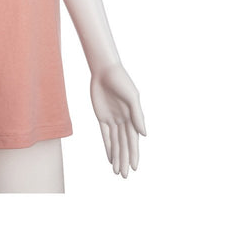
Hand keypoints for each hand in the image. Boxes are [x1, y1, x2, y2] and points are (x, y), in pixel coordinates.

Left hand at [90, 62, 146, 177]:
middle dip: (125, 160)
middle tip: (124, 176)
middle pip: (124, 145)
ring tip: (117, 171)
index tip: (135, 168)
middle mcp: (124, 120)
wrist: (104, 70)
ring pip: (115, 143)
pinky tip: (109, 158)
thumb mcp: (131, 97)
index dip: (134, 154)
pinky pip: (105, 135)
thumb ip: (137, 115)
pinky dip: (107, 147)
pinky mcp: (102, 116)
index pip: (133, 140)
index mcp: (132, 117)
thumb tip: (144, 135)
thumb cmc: (121, 80)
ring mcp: (113, 119)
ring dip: (116, 157)